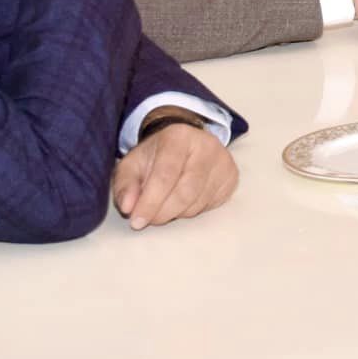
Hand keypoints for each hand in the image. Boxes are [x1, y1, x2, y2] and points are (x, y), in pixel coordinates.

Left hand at [111, 122, 237, 230]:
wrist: (184, 143)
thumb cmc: (155, 157)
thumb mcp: (132, 165)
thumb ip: (125, 186)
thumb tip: (129, 207)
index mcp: (178, 137)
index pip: (165, 175)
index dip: (150, 202)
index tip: (137, 221)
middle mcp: (206, 145)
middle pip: (185, 192)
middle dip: (163, 213)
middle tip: (149, 219)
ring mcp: (223, 160)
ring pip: (198, 202)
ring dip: (176, 213)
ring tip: (166, 204)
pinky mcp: (232, 175)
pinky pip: (211, 205)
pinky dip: (193, 210)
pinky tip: (184, 200)